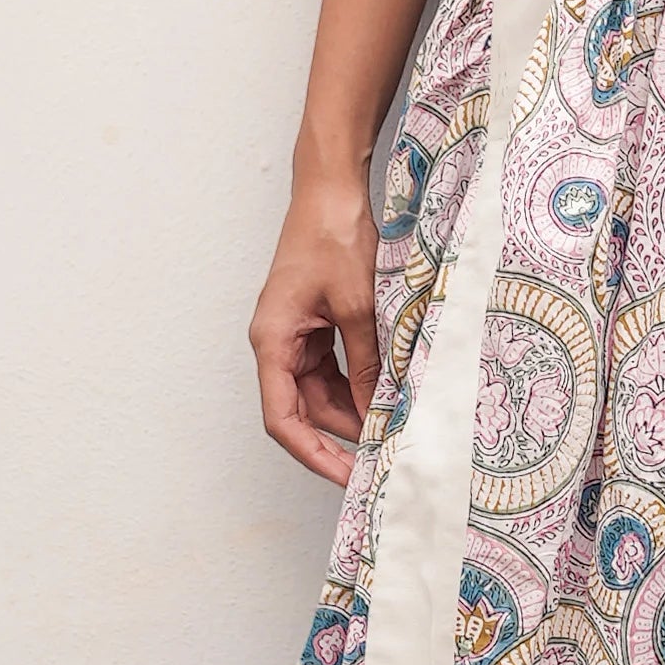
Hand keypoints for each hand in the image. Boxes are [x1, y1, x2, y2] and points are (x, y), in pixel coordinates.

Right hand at [250, 154, 381, 483]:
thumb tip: (379, 410)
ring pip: (322, 390)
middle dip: (342, 434)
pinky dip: (359, 381)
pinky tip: (387, 391)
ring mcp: (296, 332)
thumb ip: (367, 362)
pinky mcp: (315, 321)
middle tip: (384, 455)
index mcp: (272, 340)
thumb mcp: (358, 306)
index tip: (346, 476)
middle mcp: (277, 341)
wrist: (332, 187)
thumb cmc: (334, 235)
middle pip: (304, 408)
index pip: (283, 418)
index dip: (313, 454)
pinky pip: (333, 366)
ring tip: (392, 427)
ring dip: (354, 408)